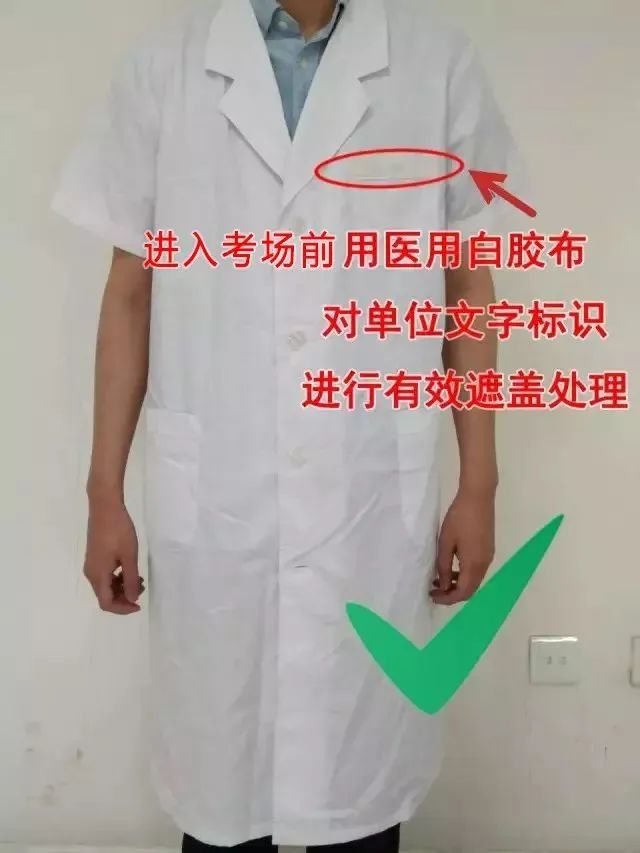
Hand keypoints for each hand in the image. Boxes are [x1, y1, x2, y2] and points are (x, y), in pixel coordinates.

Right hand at [84, 498, 143, 614]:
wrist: (105, 507)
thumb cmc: (119, 531)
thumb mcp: (129, 556)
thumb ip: (131, 579)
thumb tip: (132, 599)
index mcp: (98, 575)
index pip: (106, 603)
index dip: (122, 608)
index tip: (139, 604)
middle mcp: (91, 573)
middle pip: (105, 596)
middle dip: (124, 597)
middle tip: (141, 587)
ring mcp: (91, 565)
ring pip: (105, 586)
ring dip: (122, 587)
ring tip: (138, 578)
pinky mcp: (94, 557)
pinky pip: (105, 576)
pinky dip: (117, 578)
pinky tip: (129, 570)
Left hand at [430, 490, 494, 605]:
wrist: (478, 497)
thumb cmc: (459, 518)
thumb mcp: (445, 543)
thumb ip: (444, 566)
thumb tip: (443, 585)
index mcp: (474, 565)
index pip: (463, 592)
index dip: (448, 598)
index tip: (432, 596)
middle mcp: (485, 564)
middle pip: (471, 589)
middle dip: (452, 594)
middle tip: (434, 590)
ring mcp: (488, 557)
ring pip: (474, 580)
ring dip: (458, 584)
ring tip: (438, 579)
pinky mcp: (488, 549)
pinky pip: (476, 570)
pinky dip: (464, 574)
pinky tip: (451, 568)